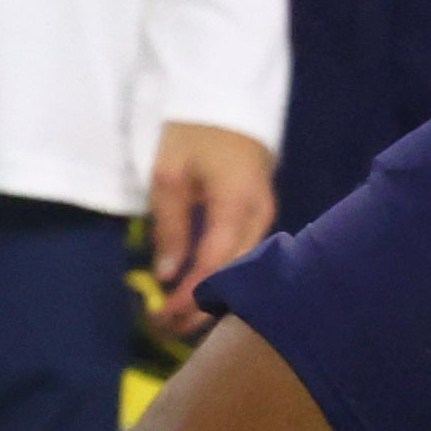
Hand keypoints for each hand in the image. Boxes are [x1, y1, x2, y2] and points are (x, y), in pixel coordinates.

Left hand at [146, 118, 277, 318]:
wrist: (226, 100)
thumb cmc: (191, 133)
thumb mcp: (168, 176)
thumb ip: (170, 227)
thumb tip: (167, 275)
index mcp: (236, 203)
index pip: (214, 262)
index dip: (190, 294)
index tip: (165, 317)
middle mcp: (259, 215)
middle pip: (235, 272)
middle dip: (202, 304)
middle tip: (168, 329)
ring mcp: (265, 214)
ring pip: (243, 267)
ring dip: (214, 293)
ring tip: (182, 318)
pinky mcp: (261, 213)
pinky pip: (245, 253)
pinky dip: (223, 275)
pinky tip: (203, 291)